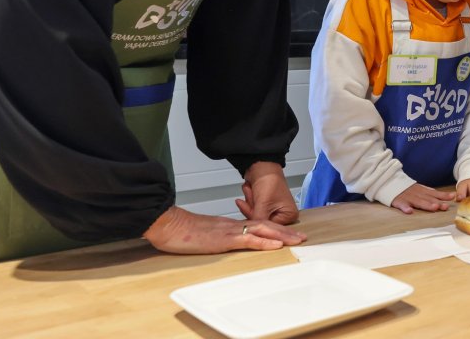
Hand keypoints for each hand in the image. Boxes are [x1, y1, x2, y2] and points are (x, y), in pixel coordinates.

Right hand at [143, 206, 305, 254]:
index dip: (275, 229)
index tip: (289, 234)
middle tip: (303, 237)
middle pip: (265, 225)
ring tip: (297, 239)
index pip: (257, 225)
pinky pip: (248, 239)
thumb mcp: (203, 235)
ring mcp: (229, 231)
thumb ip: (215, 237)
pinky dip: (264, 242)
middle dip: (286, 231)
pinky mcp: (223, 239)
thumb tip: (221, 243)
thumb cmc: (180, 230)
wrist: (167, 223)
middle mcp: (232, 226)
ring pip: (262, 230)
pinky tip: (276, 244)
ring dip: (282, 235)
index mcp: (228, 225)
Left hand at [236, 161, 298, 224]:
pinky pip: (252, 209)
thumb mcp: (263, 204)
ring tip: (251, 190)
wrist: (260, 165)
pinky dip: (249, 200)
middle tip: (254, 196)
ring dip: (250, 202)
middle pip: (262, 221)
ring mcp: (273, 209)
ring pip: (255, 215)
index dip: (259, 218)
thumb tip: (252, 234)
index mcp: (289, 215)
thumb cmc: (268, 181)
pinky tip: (249, 190)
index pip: (270, 227)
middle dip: (254, 208)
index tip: (254, 209)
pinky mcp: (264, 204)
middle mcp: (283, 214)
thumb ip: (258, 221)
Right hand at [389, 183, 455, 213]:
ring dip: (426, 205)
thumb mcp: (421, 189)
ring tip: (433, 208)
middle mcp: (417, 194)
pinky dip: (405, 208)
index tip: (453, 196)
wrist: (390, 182)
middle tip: (445, 206)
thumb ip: (431, 194)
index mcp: (422, 191)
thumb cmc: (408, 189)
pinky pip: (402, 205)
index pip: (435, 193)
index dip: (444, 195)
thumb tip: (447, 196)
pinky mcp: (398, 201)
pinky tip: (409, 211)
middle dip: (437, 203)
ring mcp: (408, 198)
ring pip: (418, 202)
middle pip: (428, 199)